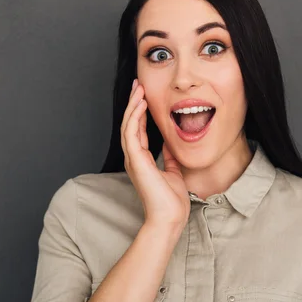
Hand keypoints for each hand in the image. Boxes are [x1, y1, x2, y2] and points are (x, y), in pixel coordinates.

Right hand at [121, 78, 190, 228]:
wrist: (170, 217)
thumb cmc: (171, 200)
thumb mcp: (173, 172)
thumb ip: (169, 158)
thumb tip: (171, 145)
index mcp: (141, 159)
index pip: (138, 129)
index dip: (140, 111)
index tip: (144, 95)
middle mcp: (134, 157)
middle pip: (130, 123)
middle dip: (134, 102)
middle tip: (138, 84)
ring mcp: (133, 158)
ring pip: (128, 125)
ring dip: (133, 105)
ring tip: (138, 88)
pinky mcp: (136, 160)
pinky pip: (131, 133)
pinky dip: (135, 117)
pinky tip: (141, 104)